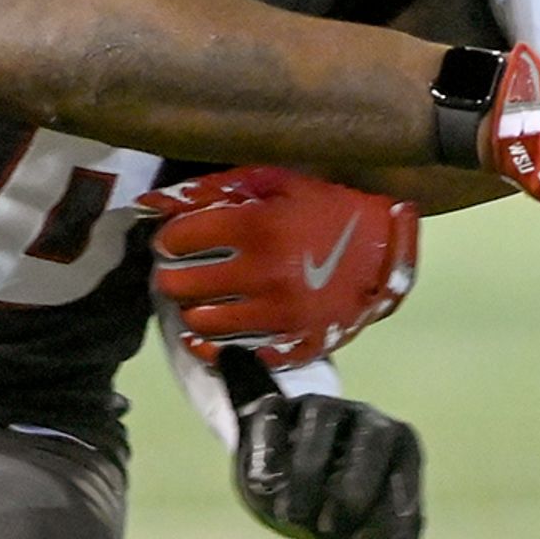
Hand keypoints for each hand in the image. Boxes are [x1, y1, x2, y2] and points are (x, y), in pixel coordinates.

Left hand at [143, 167, 418, 367]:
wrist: (389, 252)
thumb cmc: (329, 209)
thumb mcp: (278, 183)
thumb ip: (213, 188)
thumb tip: (150, 203)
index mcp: (259, 229)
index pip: (178, 240)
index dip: (171, 237)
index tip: (178, 238)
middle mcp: (266, 276)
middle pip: (181, 285)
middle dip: (174, 273)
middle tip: (184, 267)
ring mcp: (282, 316)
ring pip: (200, 323)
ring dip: (192, 307)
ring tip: (203, 295)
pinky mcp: (295, 345)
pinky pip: (232, 355)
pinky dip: (212, 346)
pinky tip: (210, 333)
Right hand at [225, 355, 422, 538]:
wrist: (293, 481)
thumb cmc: (345, 515)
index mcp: (404, 452)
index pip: (404, 484)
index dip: (383, 531)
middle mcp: (369, 421)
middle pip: (374, 439)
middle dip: (352, 493)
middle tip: (325, 532)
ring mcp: (323, 409)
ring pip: (321, 421)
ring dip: (306, 475)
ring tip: (292, 517)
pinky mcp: (278, 407)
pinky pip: (272, 415)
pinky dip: (267, 451)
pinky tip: (267, 487)